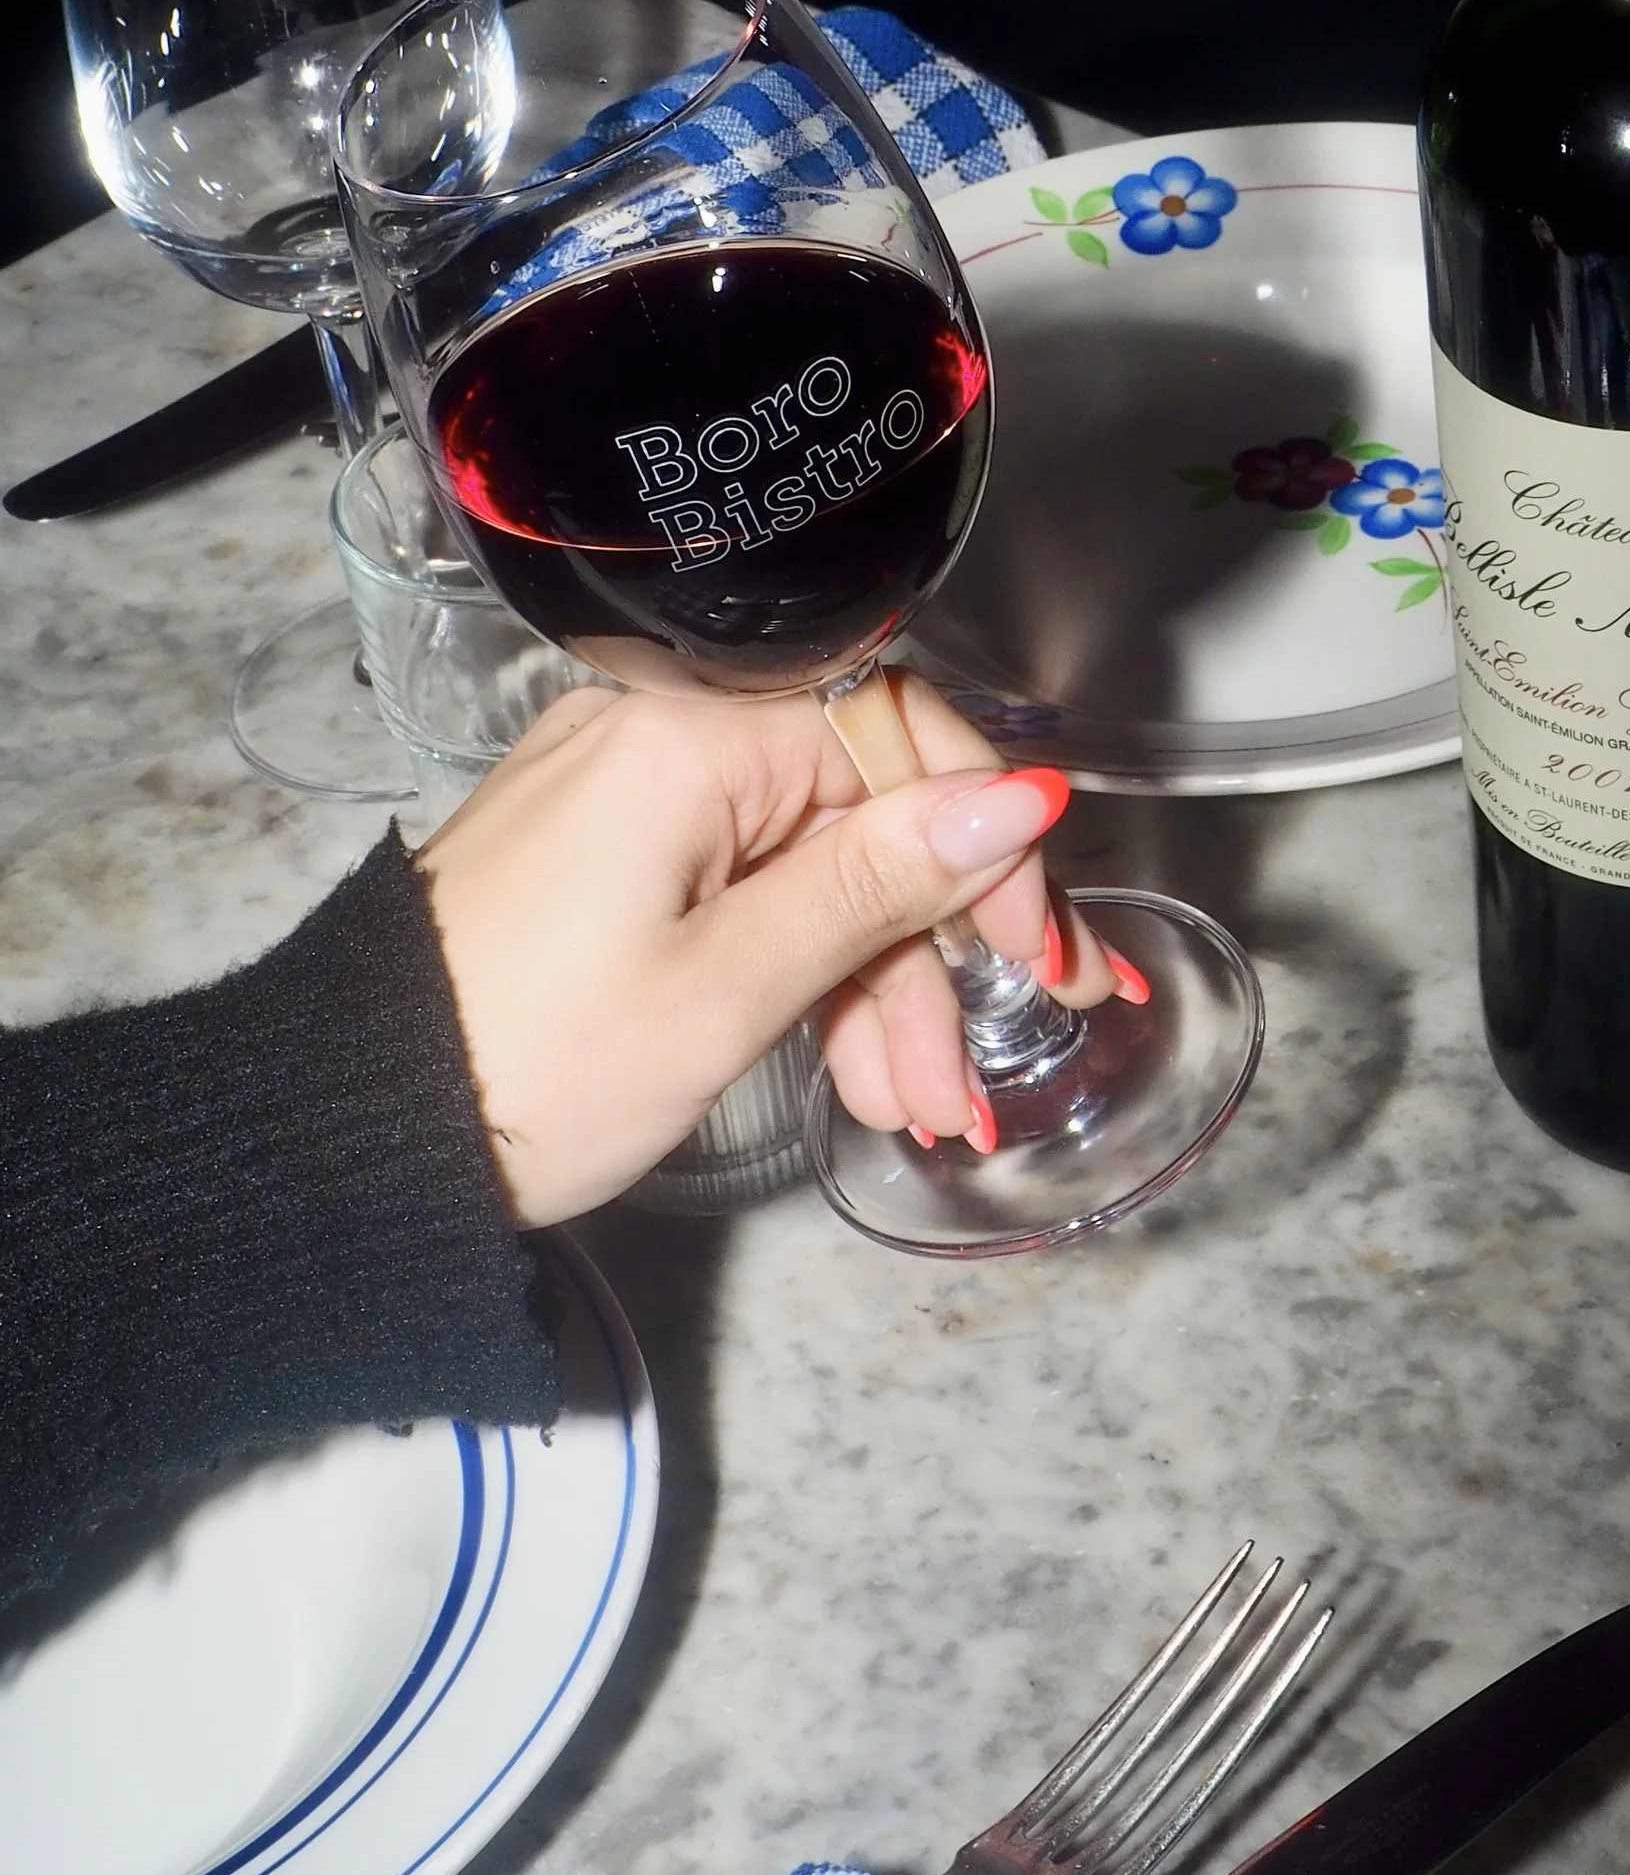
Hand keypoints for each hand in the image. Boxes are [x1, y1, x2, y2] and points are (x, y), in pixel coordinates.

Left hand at [416, 673, 1124, 1223]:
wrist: (347, 1142)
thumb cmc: (529, 1063)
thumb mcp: (732, 988)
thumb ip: (881, 883)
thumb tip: (1018, 796)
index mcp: (691, 733)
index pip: (900, 738)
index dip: (988, 846)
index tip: (1038, 953)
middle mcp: (663, 732)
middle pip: (861, 811)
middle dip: (936, 947)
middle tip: (987, 1064)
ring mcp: (633, 795)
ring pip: (812, 864)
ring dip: (878, 985)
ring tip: (916, 1107)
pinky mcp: (612, 855)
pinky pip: (747, 887)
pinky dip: (805, 974)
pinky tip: (855, 1072)